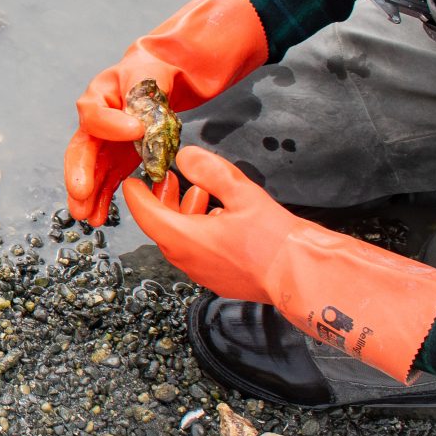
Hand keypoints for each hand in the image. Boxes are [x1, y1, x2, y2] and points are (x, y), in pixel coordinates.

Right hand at [64, 0, 269, 225]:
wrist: (167, 75)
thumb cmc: (158, 69)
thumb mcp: (154, 69)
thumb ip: (145, 90)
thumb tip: (139, 122)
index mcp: (101, 93)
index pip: (95, 111)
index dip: (111, 124)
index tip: (136, 132)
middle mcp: (96, 119)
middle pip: (82, 147)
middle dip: (80, 172)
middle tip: (81, 192)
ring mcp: (105, 142)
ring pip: (90, 169)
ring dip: (87, 194)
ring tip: (87, 216)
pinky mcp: (116, 158)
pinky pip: (106, 180)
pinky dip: (104, 198)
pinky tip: (101, 218)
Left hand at [123, 146, 435, 379]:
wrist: (302, 275)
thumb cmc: (276, 241)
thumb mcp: (241, 193)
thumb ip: (210, 171)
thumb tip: (187, 157)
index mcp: (185, 239)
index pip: (145, 214)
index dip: (136, 194)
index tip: (132, 180)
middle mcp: (188, 260)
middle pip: (161, 227)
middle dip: (162, 200)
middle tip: (168, 179)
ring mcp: (202, 273)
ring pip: (179, 239)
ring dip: (182, 214)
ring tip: (196, 191)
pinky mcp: (218, 279)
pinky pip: (196, 252)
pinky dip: (197, 230)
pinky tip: (217, 214)